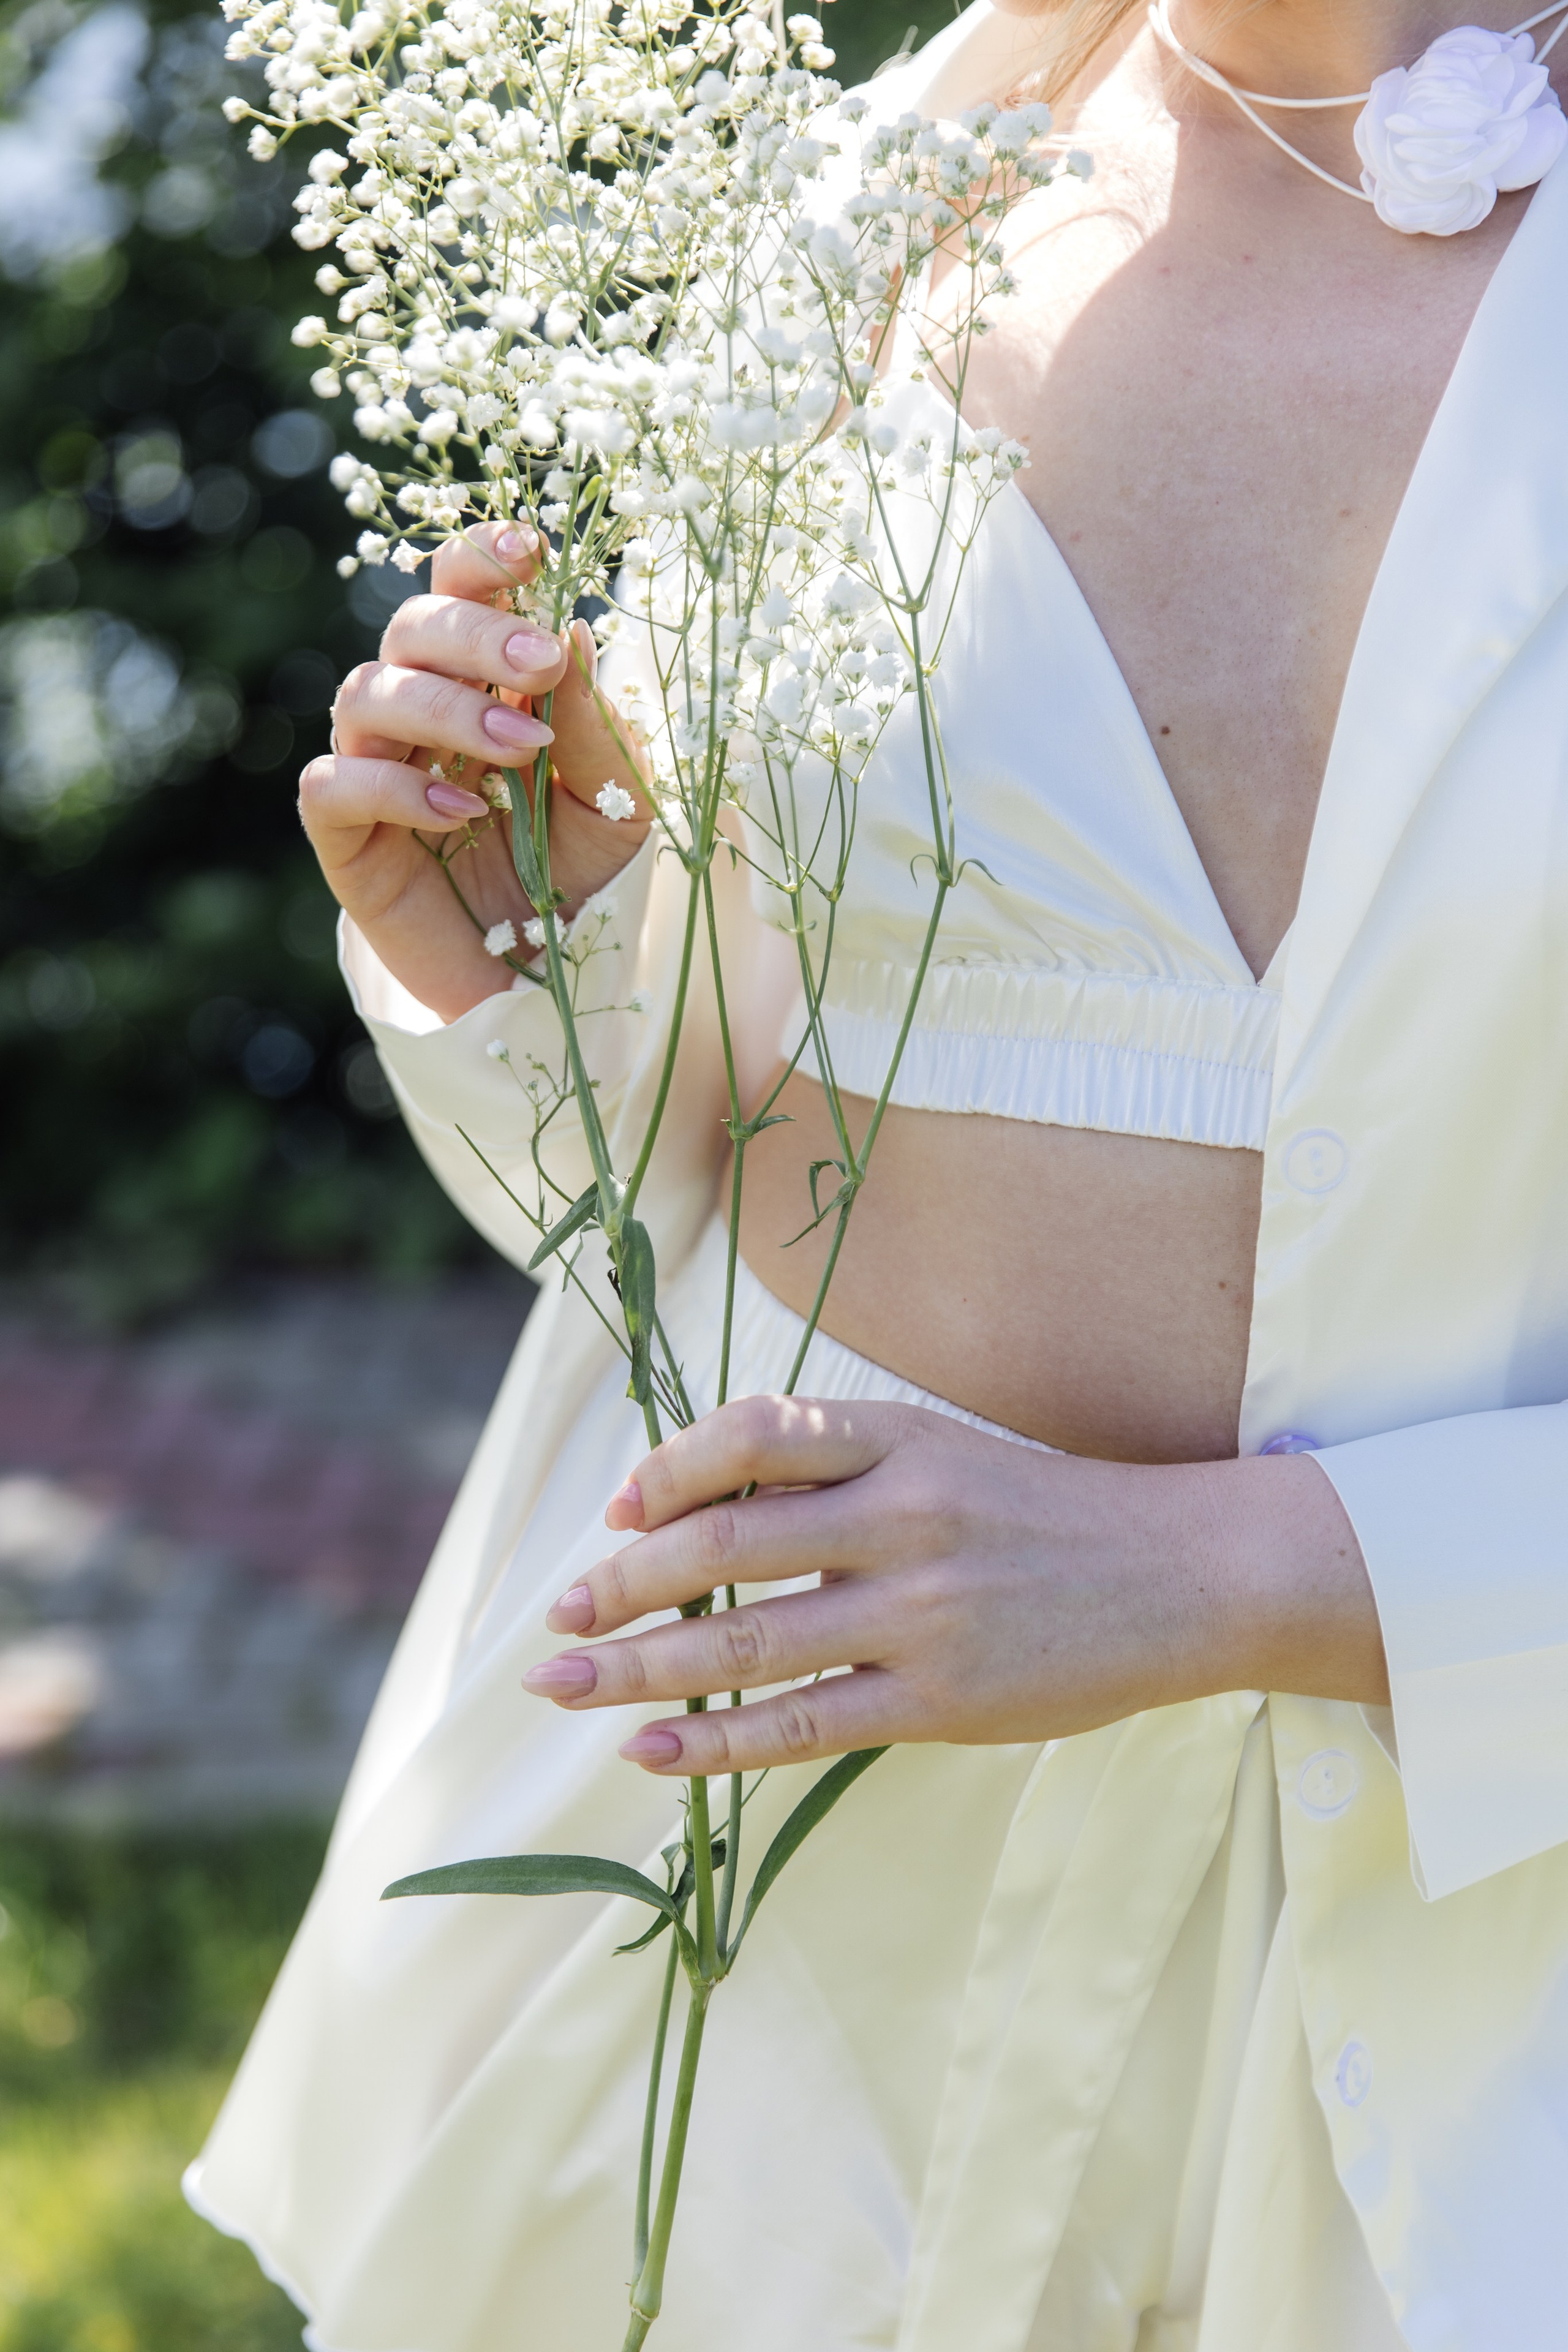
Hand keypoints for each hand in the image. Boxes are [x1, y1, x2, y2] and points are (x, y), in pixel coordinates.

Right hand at [300, 521, 654, 1021]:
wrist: (546, 975)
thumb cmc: (578, 873)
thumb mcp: (618, 804)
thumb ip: (596, 730)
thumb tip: (574, 634)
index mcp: (481, 680)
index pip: (458, 590)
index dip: (480, 558)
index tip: (530, 548)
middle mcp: (418, 709)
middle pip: (409, 628)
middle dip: (473, 634)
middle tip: (538, 663)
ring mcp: (373, 767)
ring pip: (364, 693)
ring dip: (444, 709)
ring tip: (517, 751)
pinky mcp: (344, 835)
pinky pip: (334, 784)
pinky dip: (394, 787)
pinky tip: (460, 813)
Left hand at [521, 1397, 1385, 1772]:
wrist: (1187, 1574)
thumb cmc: (1045, 1513)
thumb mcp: (945, 1453)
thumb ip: (839, 1471)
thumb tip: (699, 1510)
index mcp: (901, 1436)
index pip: (754, 1432)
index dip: (670, 1467)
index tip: (619, 1508)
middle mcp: (904, 1513)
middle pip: (726, 1543)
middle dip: (623, 1584)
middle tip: (557, 1619)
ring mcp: (923, 1611)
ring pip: (748, 1641)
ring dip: (639, 1669)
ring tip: (564, 1687)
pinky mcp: (942, 1700)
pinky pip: (802, 1724)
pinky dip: (715, 1741)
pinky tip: (653, 1753)